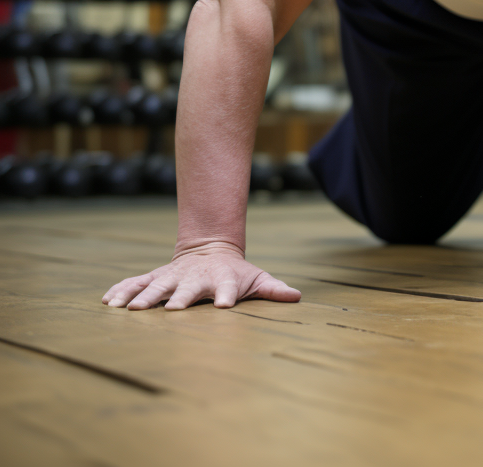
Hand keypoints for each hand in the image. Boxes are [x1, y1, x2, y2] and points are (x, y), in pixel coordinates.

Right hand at [102, 240, 300, 310]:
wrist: (210, 250)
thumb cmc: (236, 273)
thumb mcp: (256, 279)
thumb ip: (273, 289)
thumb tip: (297, 296)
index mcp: (222, 280)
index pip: (227, 289)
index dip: (228, 296)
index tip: (225, 306)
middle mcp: (195, 278)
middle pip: (187, 289)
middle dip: (180, 298)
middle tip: (173, 310)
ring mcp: (173, 276)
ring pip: (156, 285)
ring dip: (144, 296)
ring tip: (130, 309)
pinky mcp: (155, 277)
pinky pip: (135, 282)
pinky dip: (122, 289)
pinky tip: (108, 300)